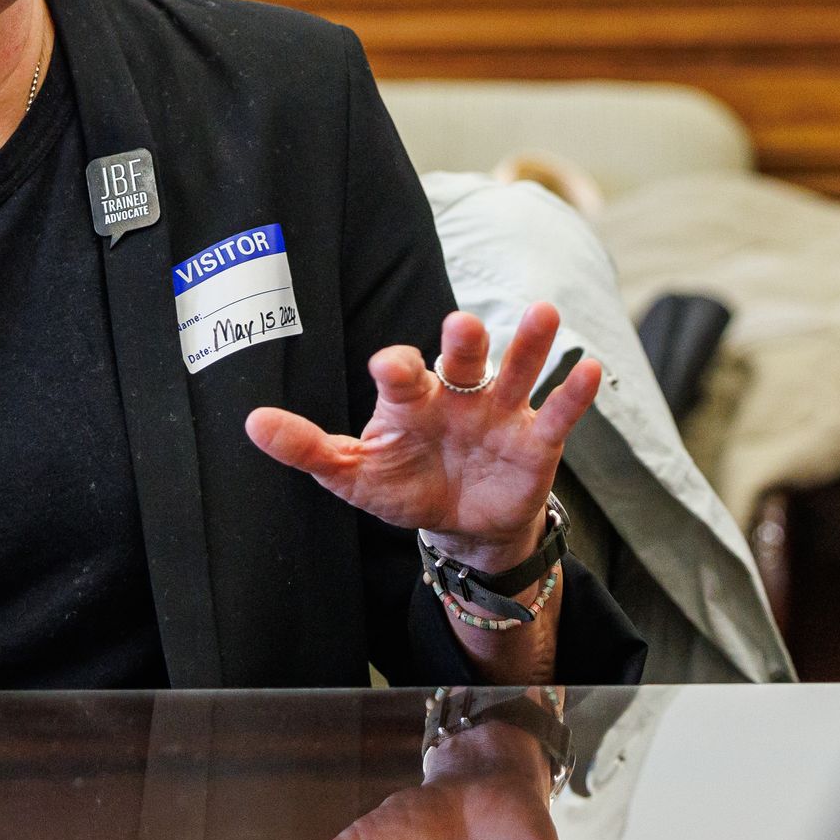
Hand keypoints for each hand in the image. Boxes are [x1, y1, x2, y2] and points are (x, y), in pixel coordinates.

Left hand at [244, 304, 600, 566]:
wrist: (461, 524)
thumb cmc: (404, 486)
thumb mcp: (353, 474)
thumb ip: (308, 447)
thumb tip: (251, 423)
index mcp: (411, 399)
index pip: (403, 373)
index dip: (397, 367)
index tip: (389, 366)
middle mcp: (458, 395)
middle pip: (463, 358)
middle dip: (464, 341)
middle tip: (461, 325)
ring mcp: (500, 414)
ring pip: (516, 370)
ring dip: (530, 344)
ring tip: (545, 314)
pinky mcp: (536, 441)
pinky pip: (557, 413)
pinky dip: (574, 392)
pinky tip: (588, 368)